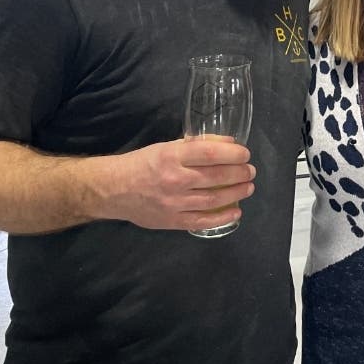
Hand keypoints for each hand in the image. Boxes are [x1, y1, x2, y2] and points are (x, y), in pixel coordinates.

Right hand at [94, 137, 255, 231]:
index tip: (245, 154)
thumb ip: (195, 145)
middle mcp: (174, 179)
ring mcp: (173, 202)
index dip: (233, 153)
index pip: (210, 153)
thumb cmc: (142, 163)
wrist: (112, 189)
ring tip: (248, 188)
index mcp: (172, 156)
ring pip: (213, 199)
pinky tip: (236, 212)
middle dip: (240, 173)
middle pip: (216, 176)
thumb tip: (228, 142)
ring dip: (236, 193)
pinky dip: (222, 218)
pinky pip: (202, 221)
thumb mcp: (167, 147)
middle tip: (250, 171)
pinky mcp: (171, 221)